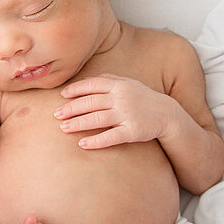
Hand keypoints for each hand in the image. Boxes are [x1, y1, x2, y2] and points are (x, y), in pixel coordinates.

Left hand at [53, 74, 171, 149]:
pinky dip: (95, 141)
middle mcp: (122, 98)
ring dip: (78, 123)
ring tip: (63, 128)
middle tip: (56, 115)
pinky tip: (82, 144)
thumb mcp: (129, 84)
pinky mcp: (132, 132)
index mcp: (119, 85)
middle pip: (91, 103)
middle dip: (71, 108)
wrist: (167, 114)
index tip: (62, 95)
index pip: (93, 85)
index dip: (76, 89)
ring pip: (97, 119)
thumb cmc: (143, 98)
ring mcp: (127, 115)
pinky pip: (111, 137)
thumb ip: (110, 80)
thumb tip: (88, 80)